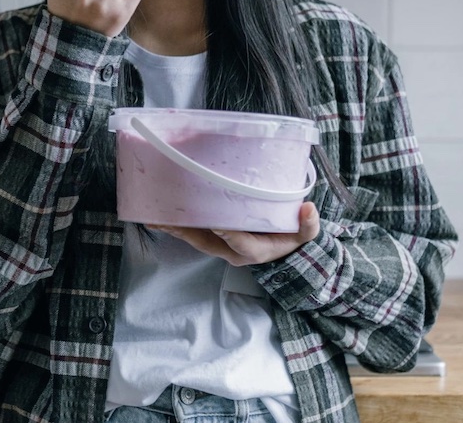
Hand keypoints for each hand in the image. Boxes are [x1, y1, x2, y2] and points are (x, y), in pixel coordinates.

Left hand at [147, 201, 320, 265]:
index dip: (230, 235)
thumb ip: (308, 225)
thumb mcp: (306, 235)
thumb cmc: (293, 240)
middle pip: (207, 243)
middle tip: (166, 220)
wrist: (284, 253)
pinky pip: (192, 233)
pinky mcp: (213, 239)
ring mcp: (221, 246)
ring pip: (195, 238)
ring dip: (175, 228)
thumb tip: (308, 209)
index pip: (241, 244)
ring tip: (154, 216)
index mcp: (256, 251)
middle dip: (186, 232)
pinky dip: (176, 225)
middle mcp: (233, 251)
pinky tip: (158, 215)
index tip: (219, 224)